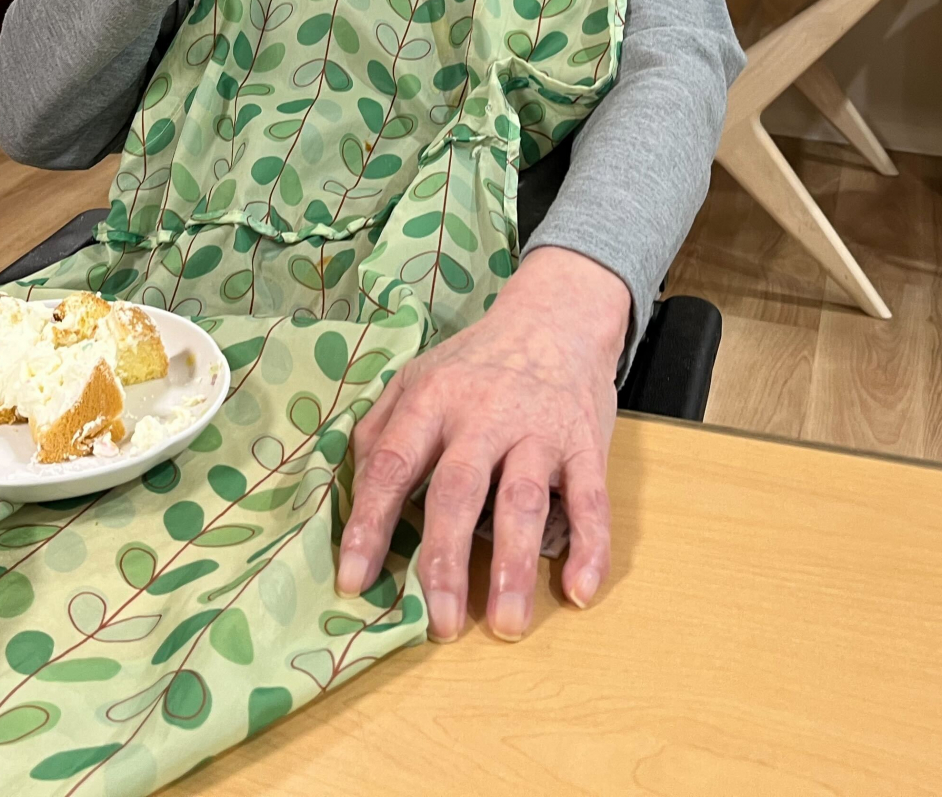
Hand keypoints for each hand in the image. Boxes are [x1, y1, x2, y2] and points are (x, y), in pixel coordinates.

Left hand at [336, 246, 628, 641]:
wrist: (556, 317)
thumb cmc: (476, 362)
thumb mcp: (415, 377)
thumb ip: (380, 430)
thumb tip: (350, 492)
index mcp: (432, 400)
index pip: (392, 465)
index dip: (369, 524)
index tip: (354, 581)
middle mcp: (484, 415)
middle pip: (459, 491)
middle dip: (446, 561)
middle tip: (439, 624)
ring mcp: (539, 430)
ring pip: (524, 500)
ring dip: (515, 565)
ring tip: (506, 624)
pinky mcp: (586, 444)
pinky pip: (591, 500)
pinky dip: (590, 546)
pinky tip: (578, 590)